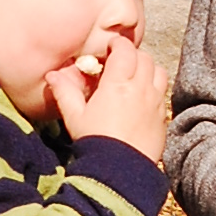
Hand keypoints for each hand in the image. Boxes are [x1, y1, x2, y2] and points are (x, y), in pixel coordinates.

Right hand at [43, 36, 169, 163]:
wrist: (120, 172)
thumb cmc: (96, 142)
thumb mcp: (75, 117)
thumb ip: (65, 92)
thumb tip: (52, 76)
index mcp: (118, 84)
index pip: (124, 49)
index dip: (117, 44)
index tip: (110, 48)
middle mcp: (140, 88)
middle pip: (143, 57)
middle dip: (132, 55)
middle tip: (119, 63)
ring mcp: (154, 102)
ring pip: (158, 71)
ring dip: (147, 68)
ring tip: (134, 77)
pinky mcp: (162, 116)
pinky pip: (162, 92)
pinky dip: (154, 87)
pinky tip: (141, 97)